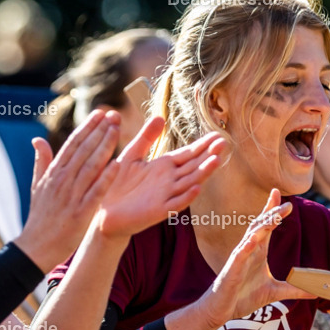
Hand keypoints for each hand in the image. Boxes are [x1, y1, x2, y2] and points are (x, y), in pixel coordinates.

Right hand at [15, 110, 120, 270]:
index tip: (100, 113)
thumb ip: (41, 162)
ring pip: (90, 166)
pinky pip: (95, 192)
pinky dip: (105, 178)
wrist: (36, 246)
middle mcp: (62, 180)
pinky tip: (116, 164)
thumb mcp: (37, 186)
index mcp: (53, 173)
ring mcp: (71, 195)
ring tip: (117, 130)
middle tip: (114, 115)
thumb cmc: (40, 217)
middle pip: (83, 150)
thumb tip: (37, 140)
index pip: (72, 144)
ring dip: (104, 146)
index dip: (87, 127)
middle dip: (99, 131)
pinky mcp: (80, 212)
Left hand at [93, 118, 226, 238]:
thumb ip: (146, 138)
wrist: (105, 212)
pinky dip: (186, 196)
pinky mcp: (158, 211)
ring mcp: (166, 196)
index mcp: (164, 167)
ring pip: (189, 183)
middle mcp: (169, 181)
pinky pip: (175, 204)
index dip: (202, 145)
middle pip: (193, 166)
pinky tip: (196, 188)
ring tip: (216, 160)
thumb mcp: (132, 155)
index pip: (188, 154)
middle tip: (224, 143)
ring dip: (203, 173)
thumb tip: (160, 116)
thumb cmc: (117, 184)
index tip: (217, 135)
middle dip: (208, 155)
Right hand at [197, 190, 315, 327]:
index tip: (282, 196)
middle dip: (272, 213)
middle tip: (285, 202)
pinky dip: (245, 247)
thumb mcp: (275, 292)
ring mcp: (239, 259)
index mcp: (259, 251)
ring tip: (275, 215)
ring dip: (263, 225)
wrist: (222, 310)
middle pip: (261, 226)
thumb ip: (294, 289)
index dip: (273, 210)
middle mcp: (249, 250)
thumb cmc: (243, 297)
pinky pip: (239, 256)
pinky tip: (252, 240)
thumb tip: (315, 292)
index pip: (267, 226)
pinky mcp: (232, 270)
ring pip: (251, 236)